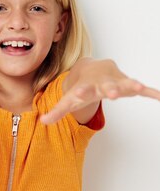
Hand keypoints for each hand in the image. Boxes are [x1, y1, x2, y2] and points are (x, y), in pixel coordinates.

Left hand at [41, 58, 159, 123]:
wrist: (91, 68)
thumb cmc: (80, 87)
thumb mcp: (69, 99)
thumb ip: (57, 111)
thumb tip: (42, 122)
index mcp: (86, 87)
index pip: (81, 90)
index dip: (80, 92)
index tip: (78, 93)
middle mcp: (102, 82)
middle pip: (105, 86)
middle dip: (109, 89)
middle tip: (112, 93)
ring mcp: (116, 82)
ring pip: (125, 83)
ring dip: (131, 85)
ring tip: (139, 87)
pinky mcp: (128, 84)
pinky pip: (142, 89)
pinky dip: (151, 92)